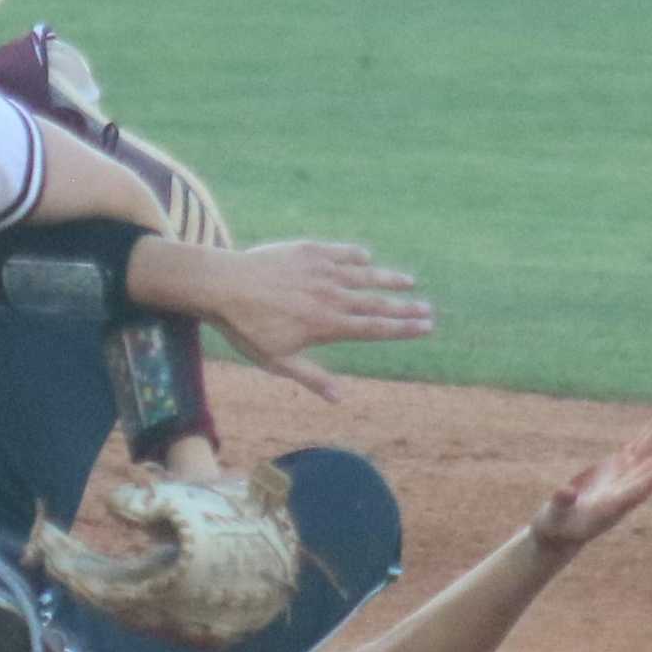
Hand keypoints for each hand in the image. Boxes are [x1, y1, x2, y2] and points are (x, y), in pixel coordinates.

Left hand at [196, 241, 432, 401]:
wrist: (223, 285)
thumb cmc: (245, 328)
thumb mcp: (277, 361)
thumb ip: (311, 377)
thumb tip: (339, 399)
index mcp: (327, 325)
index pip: (374, 328)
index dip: (402, 328)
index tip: (425, 327)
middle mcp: (332, 296)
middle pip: (377, 302)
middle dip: (405, 307)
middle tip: (428, 310)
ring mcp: (322, 271)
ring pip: (364, 274)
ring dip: (389, 278)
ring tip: (410, 281)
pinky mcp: (308, 251)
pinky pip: (340, 252)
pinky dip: (355, 255)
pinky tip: (367, 258)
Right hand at [530, 405, 651, 549]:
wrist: (563, 531)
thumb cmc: (555, 528)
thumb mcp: (554, 519)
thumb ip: (560, 504)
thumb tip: (564, 491)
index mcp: (610, 508)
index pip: (636, 492)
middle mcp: (624, 491)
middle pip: (649, 469)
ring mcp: (623, 476)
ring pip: (648, 451)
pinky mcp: (618, 466)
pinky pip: (639, 444)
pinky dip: (651, 430)